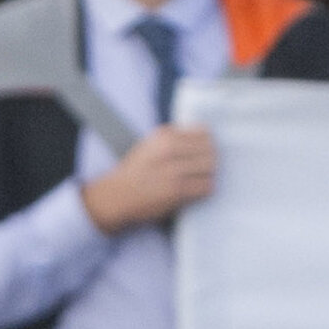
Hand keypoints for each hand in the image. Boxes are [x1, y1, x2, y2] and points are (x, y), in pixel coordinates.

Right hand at [80, 119, 216, 232]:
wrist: (117, 195)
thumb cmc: (135, 172)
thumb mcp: (150, 145)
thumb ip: (173, 139)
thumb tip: (203, 139)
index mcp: (164, 136)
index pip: (202, 133)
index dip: (208, 143)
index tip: (207, 150)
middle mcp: (169, 150)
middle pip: (209, 149)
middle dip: (211, 158)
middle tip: (206, 167)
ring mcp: (174, 171)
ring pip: (210, 167)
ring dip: (209, 174)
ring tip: (202, 178)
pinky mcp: (177, 191)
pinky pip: (205, 187)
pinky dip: (206, 188)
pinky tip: (198, 190)